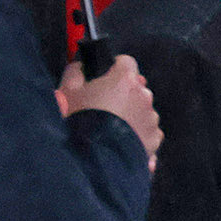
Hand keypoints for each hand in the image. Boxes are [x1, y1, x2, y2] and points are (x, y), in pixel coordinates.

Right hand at [60, 54, 161, 168]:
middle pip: (136, 88)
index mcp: (125, 80)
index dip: (113, 68)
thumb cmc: (77, 120)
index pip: (126, 62)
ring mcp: (152, 119)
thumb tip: (81, 66)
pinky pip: (147, 132)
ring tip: (109, 129)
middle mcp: (144, 96)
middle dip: (122, 94)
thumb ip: (76, 72)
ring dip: (130, 115)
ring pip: (142, 110)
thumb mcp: (66, 92)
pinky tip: (119, 143)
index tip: (103, 77)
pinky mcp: (154, 140)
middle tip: (101, 107)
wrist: (90, 158)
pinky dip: (137, 135)